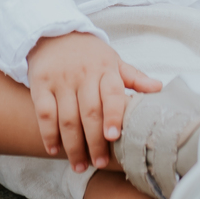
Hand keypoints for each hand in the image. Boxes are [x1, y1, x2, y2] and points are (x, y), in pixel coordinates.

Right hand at [27, 32, 161, 173]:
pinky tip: (54, 149)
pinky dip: (48, 134)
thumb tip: (159, 88)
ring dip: (73, 145)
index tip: (114, 137)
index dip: (113, 116)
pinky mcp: (40, 84)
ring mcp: (60, 80)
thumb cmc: (89, 54)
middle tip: (100, 163)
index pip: (112, 94)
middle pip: (90, 113)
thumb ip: (134, 77)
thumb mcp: (113, 60)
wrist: (53, 32)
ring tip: (80, 165)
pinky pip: (44, 113)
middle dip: (95, 142)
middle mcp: (83, 74)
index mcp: (105, 68)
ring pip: (67, 117)